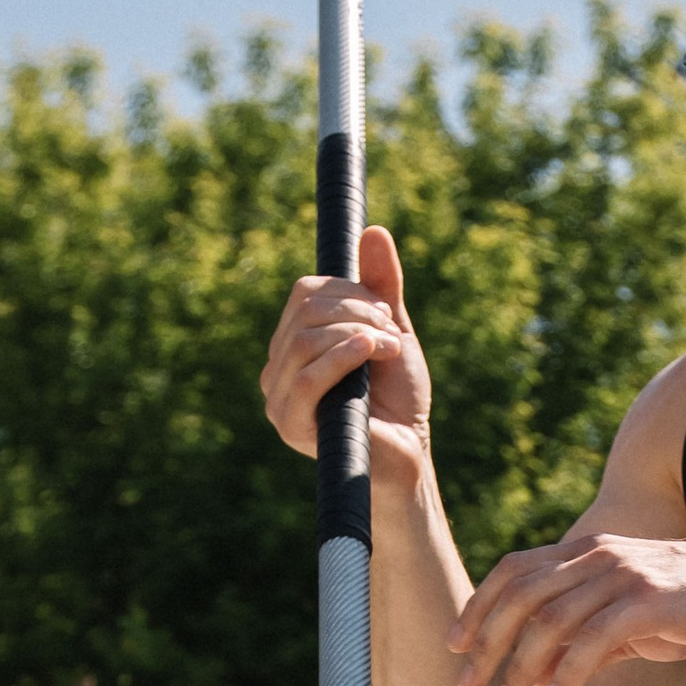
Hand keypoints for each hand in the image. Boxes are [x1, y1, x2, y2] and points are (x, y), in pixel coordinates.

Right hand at [260, 223, 431, 495]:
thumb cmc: (399, 399)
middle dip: (357, 311)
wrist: (408, 454)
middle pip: (304, 310)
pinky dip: (343, 356)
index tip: (386, 313)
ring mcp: (279, 398)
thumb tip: (374, 231)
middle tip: (392, 334)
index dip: (349, 290)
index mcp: (293, 344)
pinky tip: (372, 353)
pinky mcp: (291, 425)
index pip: (305, 292)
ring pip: (304, 339)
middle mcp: (277, 369)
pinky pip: (307, 377)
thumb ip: (380, 286)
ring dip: (356, 333)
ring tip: (390, 349)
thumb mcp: (393, 330)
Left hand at [449, 525, 685, 685]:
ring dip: (519, 667)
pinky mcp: (650, 601)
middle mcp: (597, 555)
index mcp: (586, 551)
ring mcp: (624, 575)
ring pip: (551, 620)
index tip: (455, 646)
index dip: (478, 607)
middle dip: (486, 644)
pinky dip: (567, 673)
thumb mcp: (629, 617)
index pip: (513, 570)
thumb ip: (583, 640)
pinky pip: (595, 638)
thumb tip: (536, 678)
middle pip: (521, 595)